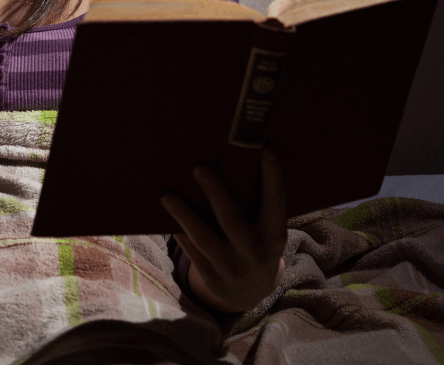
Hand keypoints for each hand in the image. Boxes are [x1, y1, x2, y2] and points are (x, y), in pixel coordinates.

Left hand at [161, 145, 286, 313]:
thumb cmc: (255, 244)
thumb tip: (234, 161)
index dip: (274, 177)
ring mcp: (233, 270)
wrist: (251, 294)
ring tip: (167, 195)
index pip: (276, 204)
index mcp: (274, 238)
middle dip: (216, 193)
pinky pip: (192, 252)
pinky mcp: (213, 280)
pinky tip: (167, 216)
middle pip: (232, 221)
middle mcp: (256, 255)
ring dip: (184, 215)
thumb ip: (257, 206)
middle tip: (199, 168)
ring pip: (204, 239)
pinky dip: (179, 233)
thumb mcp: (266, 231)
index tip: (268, 149)